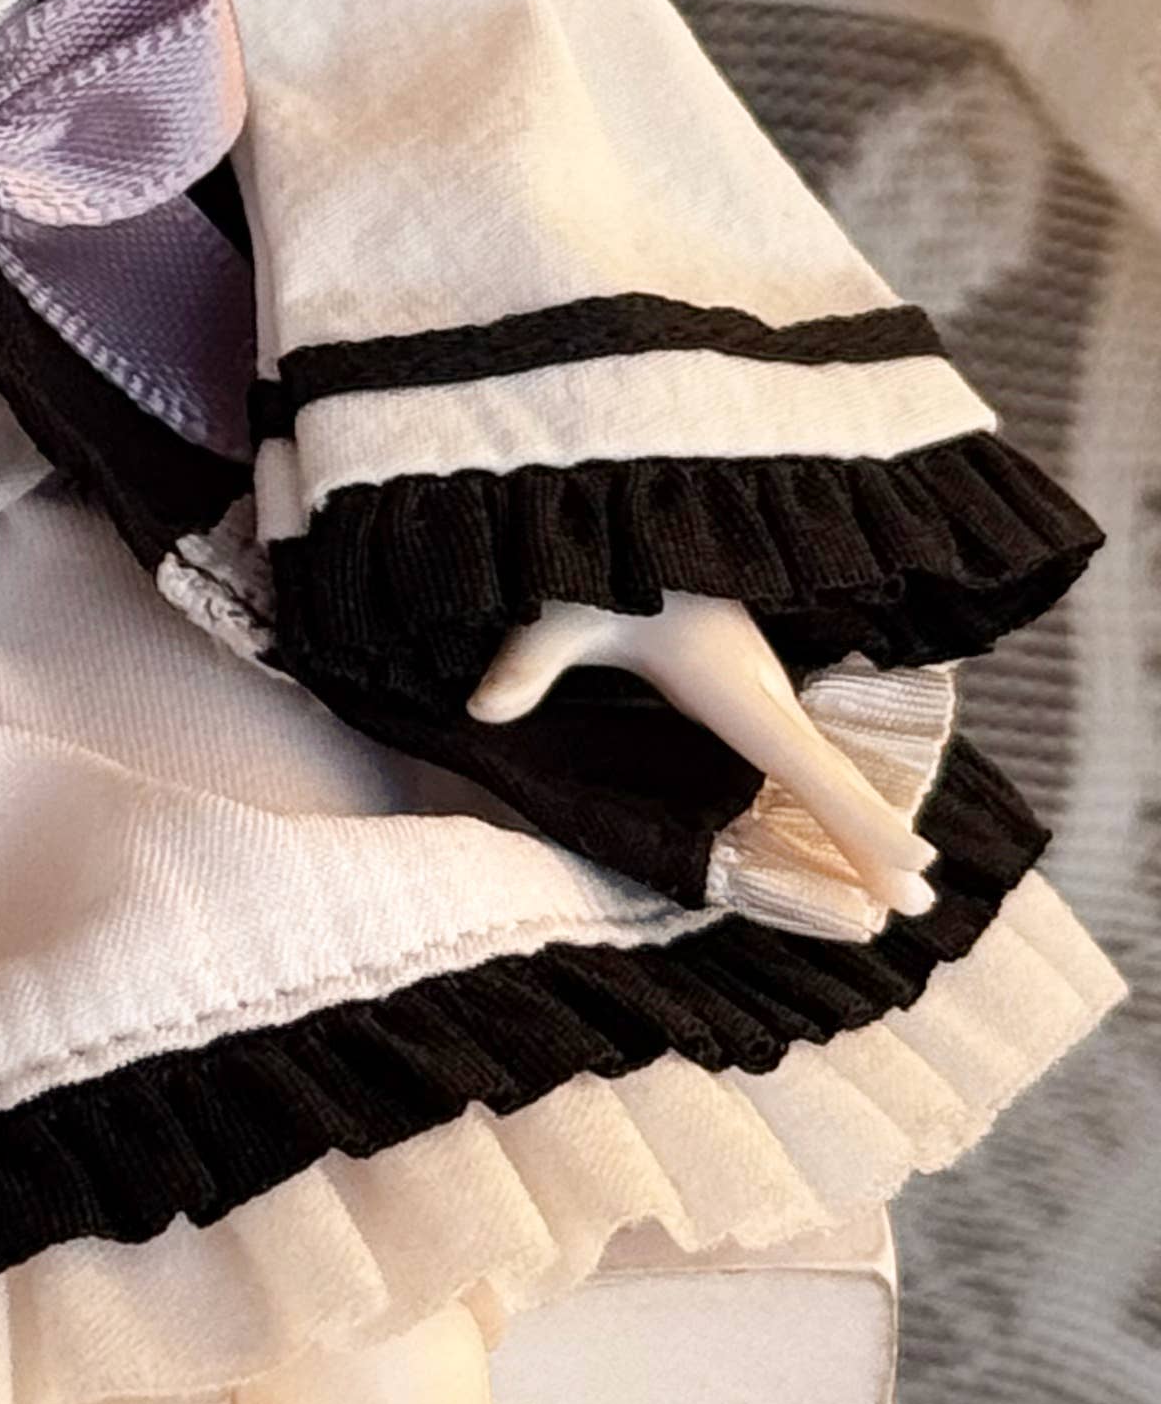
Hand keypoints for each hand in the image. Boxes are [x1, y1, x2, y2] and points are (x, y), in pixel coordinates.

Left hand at [468, 590, 934, 919]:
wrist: (636, 499)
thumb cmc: (605, 558)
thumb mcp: (561, 611)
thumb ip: (527, 663)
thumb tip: (481, 713)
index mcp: (732, 681)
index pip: (804, 766)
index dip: (859, 820)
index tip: (915, 869)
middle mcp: (761, 685)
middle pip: (830, 774)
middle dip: (877, 837)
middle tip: (922, 904)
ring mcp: (762, 679)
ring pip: (823, 759)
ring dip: (860, 813)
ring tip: (906, 876)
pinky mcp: (748, 674)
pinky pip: (801, 743)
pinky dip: (831, 788)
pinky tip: (841, 814)